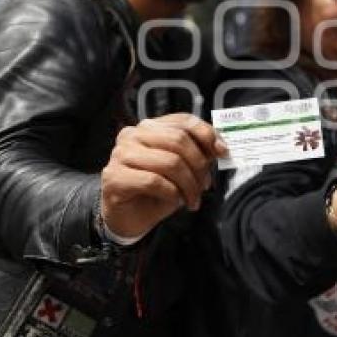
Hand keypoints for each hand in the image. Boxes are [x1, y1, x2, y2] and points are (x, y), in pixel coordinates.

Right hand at [101, 113, 227, 238]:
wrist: (129, 216)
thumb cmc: (157, 190)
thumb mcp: (183, 167)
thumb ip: (198, 152)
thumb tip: (220, 147)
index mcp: (151, 127)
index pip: (184, 120)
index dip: (207, 134)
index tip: (223, 152)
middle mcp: (133, 135)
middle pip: (178, 140)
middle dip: (199, 165)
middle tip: (205, 185)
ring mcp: (120, 155)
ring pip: (169, 162)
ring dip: (188, 184)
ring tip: (193, 198)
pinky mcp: (113, 177)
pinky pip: (153, 181)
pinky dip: (172, 192)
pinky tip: (175, 200)